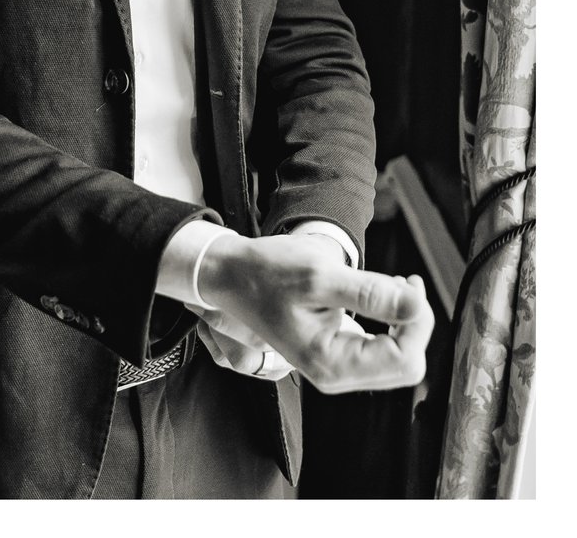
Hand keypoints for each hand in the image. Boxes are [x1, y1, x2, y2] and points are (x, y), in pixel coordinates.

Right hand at [199, 236, 432, 392]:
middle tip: (404, 282)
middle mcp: (336, 375)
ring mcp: (336, 367)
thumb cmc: (265, 272)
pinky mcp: (335, 354)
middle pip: (405, 363)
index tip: (409, 283)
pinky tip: (378, 297)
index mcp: (332, 363)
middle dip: (413, 324)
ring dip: (402, 323)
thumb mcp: (318, 274)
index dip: (418, 322)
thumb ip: (369, 294)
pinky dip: (388, 324)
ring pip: (397, 358)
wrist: (229, 273)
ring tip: (391, 286)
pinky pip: (380, 351)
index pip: (404, 358)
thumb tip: (418, 306)